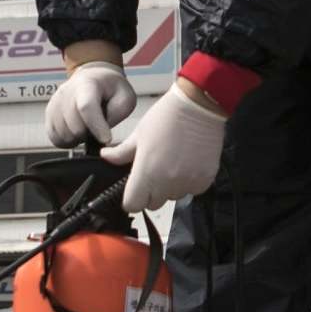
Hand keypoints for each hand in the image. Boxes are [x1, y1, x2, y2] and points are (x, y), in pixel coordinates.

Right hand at [45, 60, 135, 147]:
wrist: (94, 77)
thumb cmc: (111, 89)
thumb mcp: (125, 96)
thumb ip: (117, 113)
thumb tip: (102, 133)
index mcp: (87, 84)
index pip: (86, 107)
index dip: (96, 126)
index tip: (106, 139)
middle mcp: (66, 91)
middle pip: (75, 126)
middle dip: (90, 134)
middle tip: (98, 128)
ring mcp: (55, 102)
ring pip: (64, 134)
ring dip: (78, 138)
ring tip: (88, 128)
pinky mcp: (49, 113)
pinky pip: (55, 138)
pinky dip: (67, 141)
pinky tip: (77, 132)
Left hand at [102, 79, 228, 212]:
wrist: (198, 106)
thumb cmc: (167, 116)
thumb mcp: (138, 134)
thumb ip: (120, 152)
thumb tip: (106, 156)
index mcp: (146, 172)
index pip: (132, 204)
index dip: (131, 198)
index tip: (133, 190)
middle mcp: (167, 182)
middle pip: (152, 204)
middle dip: (150, 192)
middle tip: (153, 171)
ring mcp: (188, 183)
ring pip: (172, 197)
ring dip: (170, 187)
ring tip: (172, 162)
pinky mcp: (204, 181)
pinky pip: (191, 190)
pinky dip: (188, 182)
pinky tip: (187, 163)